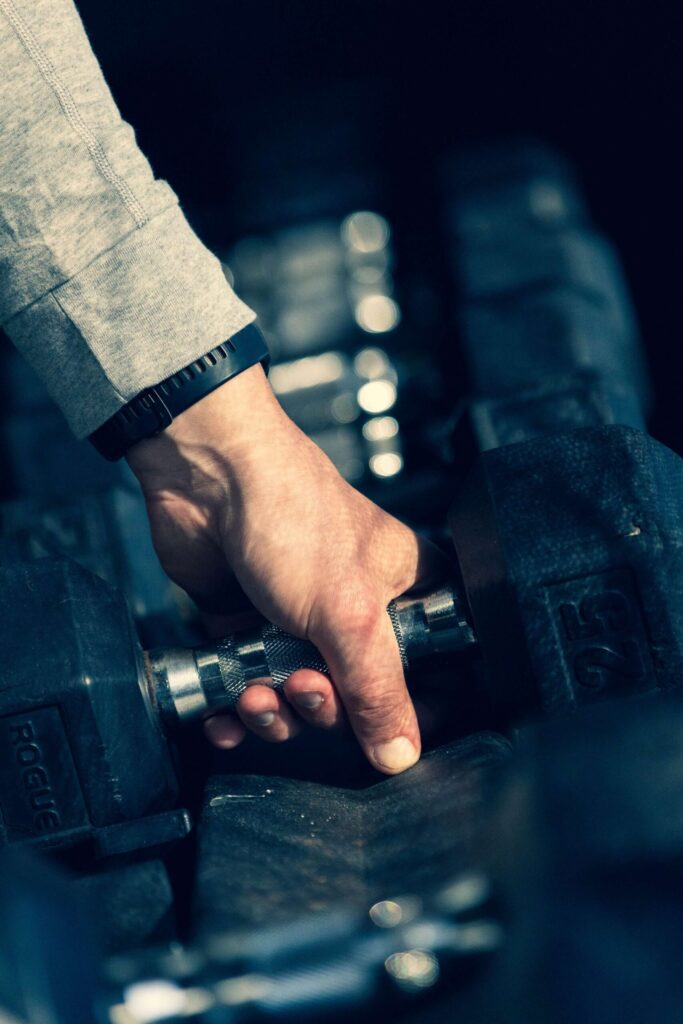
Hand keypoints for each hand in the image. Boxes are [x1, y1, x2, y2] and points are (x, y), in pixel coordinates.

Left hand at [127, 365, 445, 773]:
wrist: (208, 477)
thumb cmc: (293, 517)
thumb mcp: (350, 614)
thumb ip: (376, 690)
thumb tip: (401, 753)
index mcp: (402, 594)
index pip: (425, 671)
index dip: (404, 709)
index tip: (378, 732)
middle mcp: (354, 610)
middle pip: (352, 697)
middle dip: (321, 707)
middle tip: (301, 685)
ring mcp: (298, 618)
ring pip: (297, 697)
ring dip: (274, 712)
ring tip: (254, 694)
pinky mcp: (248, 624)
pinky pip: (250, 687)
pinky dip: (236, 711)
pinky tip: (223, 718)